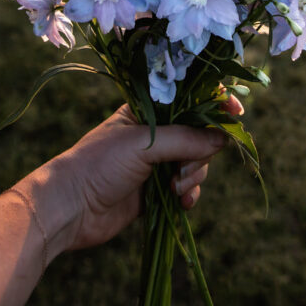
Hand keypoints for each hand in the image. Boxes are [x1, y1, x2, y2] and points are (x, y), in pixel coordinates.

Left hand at [35, 97, 241, 252]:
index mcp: (148, 110)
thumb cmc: (100, 163)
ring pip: (196, 162)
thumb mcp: (145, 144)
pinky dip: (189, 194)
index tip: (235, 112)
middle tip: (186, 167)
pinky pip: (187, 188)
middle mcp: (156, 133)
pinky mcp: (157, 191)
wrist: (71, 207)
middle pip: (199, 133)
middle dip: (202, 151)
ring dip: (194, 176)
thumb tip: (224, 137)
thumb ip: (186, 139)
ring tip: (176, 188)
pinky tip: (182, 202)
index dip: (214, 102)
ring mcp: (156, 162)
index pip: (190, 98)